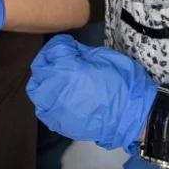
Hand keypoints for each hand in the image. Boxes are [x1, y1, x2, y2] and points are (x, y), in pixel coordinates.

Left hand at [27, 35, 157, 152]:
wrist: (133, 116)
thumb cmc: (122, 83)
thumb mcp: (104, 58)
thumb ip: (82, 52)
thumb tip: (69, 49)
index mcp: (69, 68)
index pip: (54, 49)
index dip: (61, 44)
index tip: (68, 46)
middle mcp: (56, 87)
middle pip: (39, 68)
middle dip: (48, 60)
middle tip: (60, 60)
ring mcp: (55, 108)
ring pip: (36, 90)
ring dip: (43, 81)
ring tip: (55, 79)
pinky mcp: (60, 123)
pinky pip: (44, 110)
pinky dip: (47, 101)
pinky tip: (58, 98)